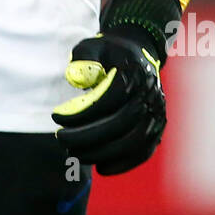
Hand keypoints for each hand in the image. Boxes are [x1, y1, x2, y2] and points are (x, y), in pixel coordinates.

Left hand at [52, 32, 165, 175]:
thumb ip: (82, 59)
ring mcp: (157, 112)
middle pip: (123, 122)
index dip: (82, 112)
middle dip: (89, 136)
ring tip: (75, 154)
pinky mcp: (158, 127)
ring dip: (104, 153)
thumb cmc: (107, 53)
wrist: (136, 53)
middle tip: (61, 139)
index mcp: (134, 72)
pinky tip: (101, 168)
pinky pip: (144, 151)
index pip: (110, 98)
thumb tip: (77, 78)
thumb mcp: (91, 45)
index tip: (56, 117)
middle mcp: (150, 93)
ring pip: (135, 141)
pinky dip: (124, 163)